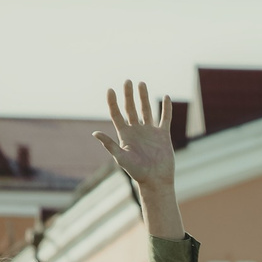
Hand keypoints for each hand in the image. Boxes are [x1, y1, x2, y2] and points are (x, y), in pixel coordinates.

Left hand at [94, 80, 182, 238]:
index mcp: (124, 135)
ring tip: (141, 83)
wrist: (155, 180)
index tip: (110, 90)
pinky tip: (166, 97)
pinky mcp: (163, 135)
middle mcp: (136, 131)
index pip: (117, 114)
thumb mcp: (121, 157)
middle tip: (127, 81)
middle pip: (131, 109)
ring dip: (144, 97)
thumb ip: (109, 144)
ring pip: (146, 110)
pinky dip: (166, 108)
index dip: (113, 102)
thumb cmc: (137, 172)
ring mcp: (150, 132)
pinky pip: (165, 118)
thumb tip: (94, 133)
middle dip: (128, 95)